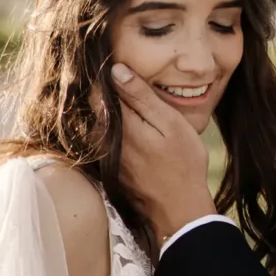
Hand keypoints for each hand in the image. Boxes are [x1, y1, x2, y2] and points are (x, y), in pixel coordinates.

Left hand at [112, 64, 216, 247]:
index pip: (95, 91)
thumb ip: (142, 97)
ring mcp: (104, 157)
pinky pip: (103, 142)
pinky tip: (132, 131)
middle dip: (103, 93)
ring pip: (97, 125)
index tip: (112, 65)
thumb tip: (116, 70)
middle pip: (93, 108)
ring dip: (107, 113)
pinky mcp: (109, 169)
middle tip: (121, 80)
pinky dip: (111, 131)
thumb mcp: (170, 123)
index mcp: (118, 124)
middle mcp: (104, 141)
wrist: (179, 210)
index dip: (102, 76)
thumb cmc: (182, 164)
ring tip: (128, 104)